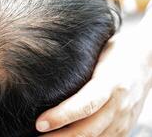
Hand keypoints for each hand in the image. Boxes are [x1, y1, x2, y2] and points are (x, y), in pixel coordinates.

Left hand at [36, 9, 151, 136]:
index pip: (85, 105)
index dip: (61, 117)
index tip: (39, 123)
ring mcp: (124, 119)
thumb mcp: (97, 54)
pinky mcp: (126, 127)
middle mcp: (120, 104)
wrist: (147, 59)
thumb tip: (47, 80)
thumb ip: (79, 71)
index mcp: (111, 83)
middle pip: (88, 130)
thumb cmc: (115, 52)